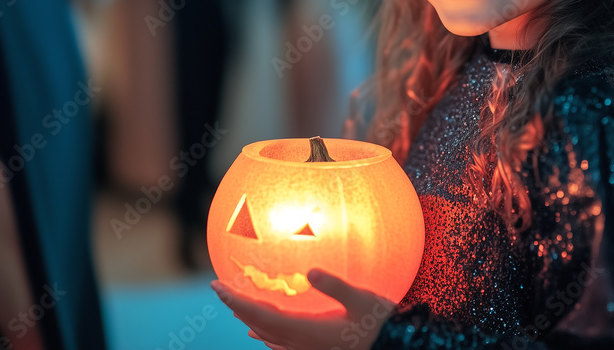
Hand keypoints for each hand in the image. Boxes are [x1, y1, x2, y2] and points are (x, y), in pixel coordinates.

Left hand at [211, 269, 396, 349]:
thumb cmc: (380, 323)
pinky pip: (279, 345)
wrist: (396, 347)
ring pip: (267, 336)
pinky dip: (264, 335)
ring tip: (234, 307)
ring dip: (248, 319)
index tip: (216, 286)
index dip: (236, 300)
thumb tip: (310, 270)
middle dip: (236, 307)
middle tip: (219, 289)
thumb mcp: (361, 299)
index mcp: (306, 329)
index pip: (260, 313)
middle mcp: (300, 344)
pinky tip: (260, 335)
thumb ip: (335, 286)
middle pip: (258, 324)